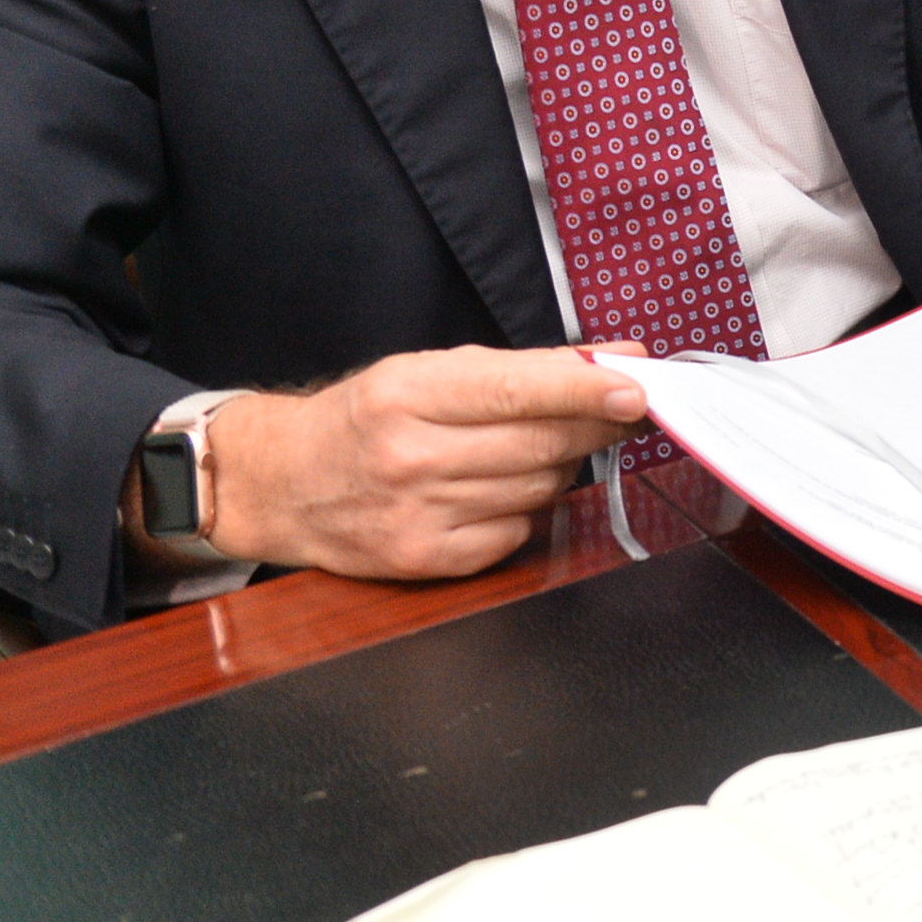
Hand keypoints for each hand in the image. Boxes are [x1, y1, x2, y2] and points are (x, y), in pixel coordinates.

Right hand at [202, 345, 649, 578]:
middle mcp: (410, 456)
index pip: (519, 391)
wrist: (282, 483)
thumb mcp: (430, 372)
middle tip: (625, 410)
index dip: (587, 392)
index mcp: (408, 394)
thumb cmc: (365, 418)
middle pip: (542, 444)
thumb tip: (615, 361)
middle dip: (597, 425)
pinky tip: (499, 490)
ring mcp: (417, 515)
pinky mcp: (426, 560)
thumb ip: (526, 368)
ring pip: (538, 488)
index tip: (639, 389)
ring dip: (558, 465)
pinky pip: (516, 533)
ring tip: (535, 446)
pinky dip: (525, 509)